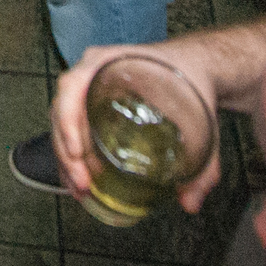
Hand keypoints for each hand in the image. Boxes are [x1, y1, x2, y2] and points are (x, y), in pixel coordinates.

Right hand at [50, 45, 223, 213]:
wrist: (193, 66)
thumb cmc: (190, 78)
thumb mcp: (201, 113)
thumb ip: (204, 161)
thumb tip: (190, 203)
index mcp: (109, 61)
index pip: (72, 85)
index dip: (68, 119)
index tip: (77, 151)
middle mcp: (91, 73)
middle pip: (61, 111)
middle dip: (67, 152)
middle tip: (83, 184)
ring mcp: (88, 89)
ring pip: (63, 124)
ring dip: (67, 159)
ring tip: (81, 191)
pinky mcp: (92, 106)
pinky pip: (72, 129)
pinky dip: (74, 157)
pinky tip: (83, 181)